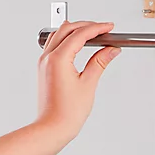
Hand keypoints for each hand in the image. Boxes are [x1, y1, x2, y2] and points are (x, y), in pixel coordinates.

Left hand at [36, 19, 120, 143]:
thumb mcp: (89, 84)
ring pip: (58, 34)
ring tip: (93, 35)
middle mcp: (48, 58)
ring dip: (75, 31)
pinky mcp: (44, 69)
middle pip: (67, 29)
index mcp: (58, 59)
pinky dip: (67, 40)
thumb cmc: (66, 112)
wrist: (52, 128)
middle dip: (86, 26)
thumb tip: (110, 50)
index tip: (108, 27)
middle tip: (103, 30)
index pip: (80, 34)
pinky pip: (54, 45)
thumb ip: (100, 62)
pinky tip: (78, 46)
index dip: (97, 28)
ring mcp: (44, 63)